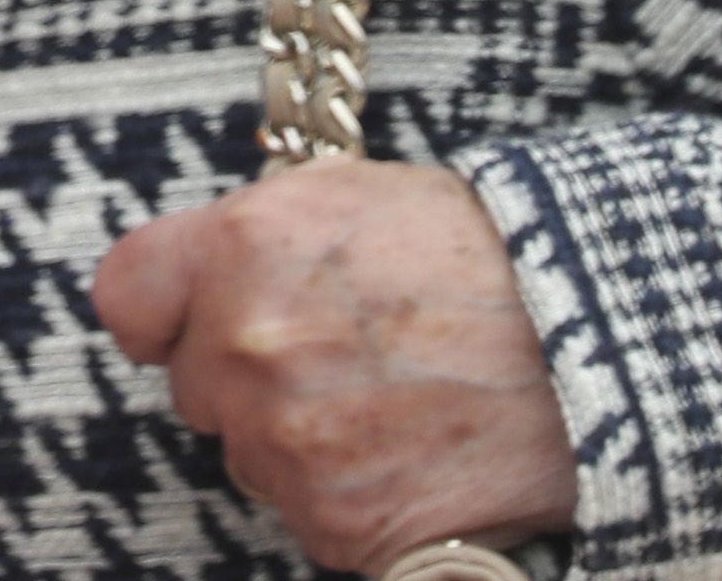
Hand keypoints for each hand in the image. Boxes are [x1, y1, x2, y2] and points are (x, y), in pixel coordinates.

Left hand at [92, 161, 576, 573]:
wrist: (594, 351)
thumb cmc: (484, 259)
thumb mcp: (353, 197)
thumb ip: (252, 238)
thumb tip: (190, 280)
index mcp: (241, 248)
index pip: (127, 297)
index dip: (163, 315)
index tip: (191, 324)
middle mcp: (247, 346)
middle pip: (197, 387)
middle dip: (251, 380)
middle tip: (346, 361)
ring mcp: (287, 442)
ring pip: (254, 458)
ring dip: (304, 444)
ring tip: (397, 406)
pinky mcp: (335, 522)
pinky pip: (311, 518)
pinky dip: (354, 501)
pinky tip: (415, 459)